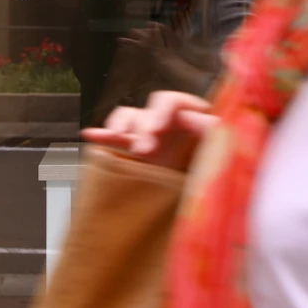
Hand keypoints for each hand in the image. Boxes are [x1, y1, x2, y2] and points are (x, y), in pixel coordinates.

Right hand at [80, 90, 216, 170]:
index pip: (173, 101)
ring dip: (123, 126)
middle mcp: (168, 123)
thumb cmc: (213, 175)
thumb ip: (214, 134)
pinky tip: (90, 134)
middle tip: (144, 150)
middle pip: (149, 112)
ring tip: (120, 138)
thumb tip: (209, 121)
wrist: (199, 205)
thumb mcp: (217, 152)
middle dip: (143, 127)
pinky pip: (115, 138)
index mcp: (191, 118)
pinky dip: (103, 135)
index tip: (158, 128)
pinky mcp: (135, 151)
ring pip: (130, 118)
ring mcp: (150, 135)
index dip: (163, 111)